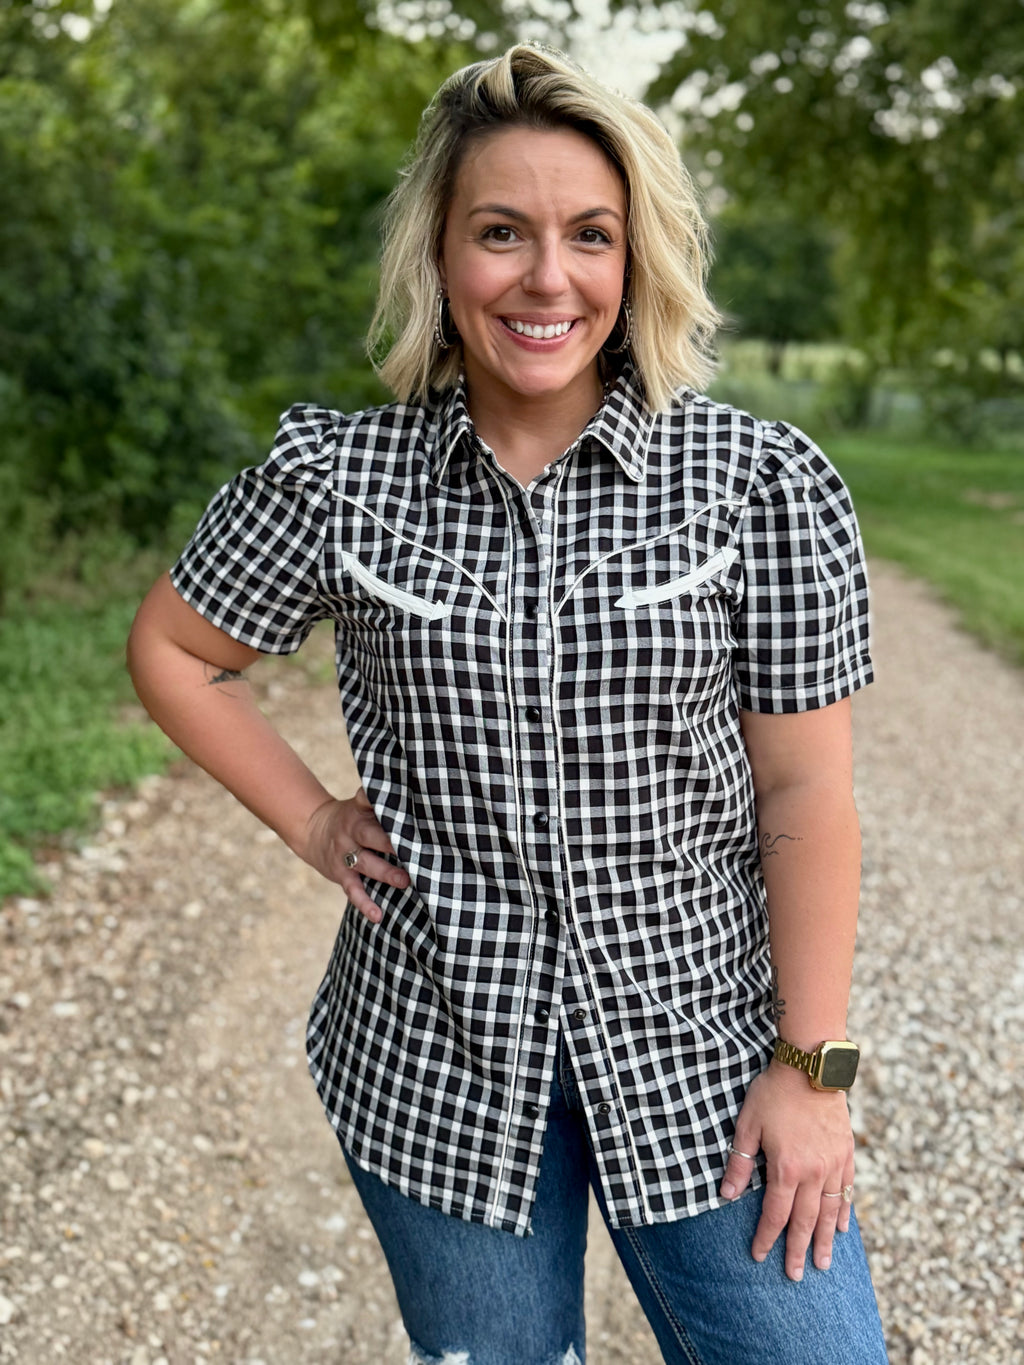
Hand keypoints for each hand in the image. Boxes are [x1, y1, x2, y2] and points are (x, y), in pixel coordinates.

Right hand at [298, 787, 409, 922]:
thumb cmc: (351, 817)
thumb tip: (408, 792)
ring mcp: (345, 855)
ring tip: (405, 881)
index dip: (388, 808)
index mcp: (358, 813)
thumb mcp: (360, 805)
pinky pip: (353, 890)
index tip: (412, 813)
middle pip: (370, 835)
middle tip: (415, 849)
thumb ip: (380, 802)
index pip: (371, 805)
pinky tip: (377, 915)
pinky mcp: (341, 875)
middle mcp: (351, 832)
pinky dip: (364, 904)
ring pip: (365, 864)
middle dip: (391, 843)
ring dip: (385, 873)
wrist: (312, 830)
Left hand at [719, 1060, 854, 1281]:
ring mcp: (834, 1165)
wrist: (811, 1066)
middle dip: (798, 1250)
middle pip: (805, 1221)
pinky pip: (846, 1191)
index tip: (758, 1255)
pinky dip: (843, 1213)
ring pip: (830, 1212)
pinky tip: (840, 1228)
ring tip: (821, 1264)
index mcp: (787, 1168)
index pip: (775, 1214)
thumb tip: (727, 1196)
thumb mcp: (748, 1124)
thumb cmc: (774, 1093)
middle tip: (795, 1277)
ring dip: (824, 1240)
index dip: (766, 1237)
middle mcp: (814, 1173)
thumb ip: (740, 1163)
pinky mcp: (846, 1153)